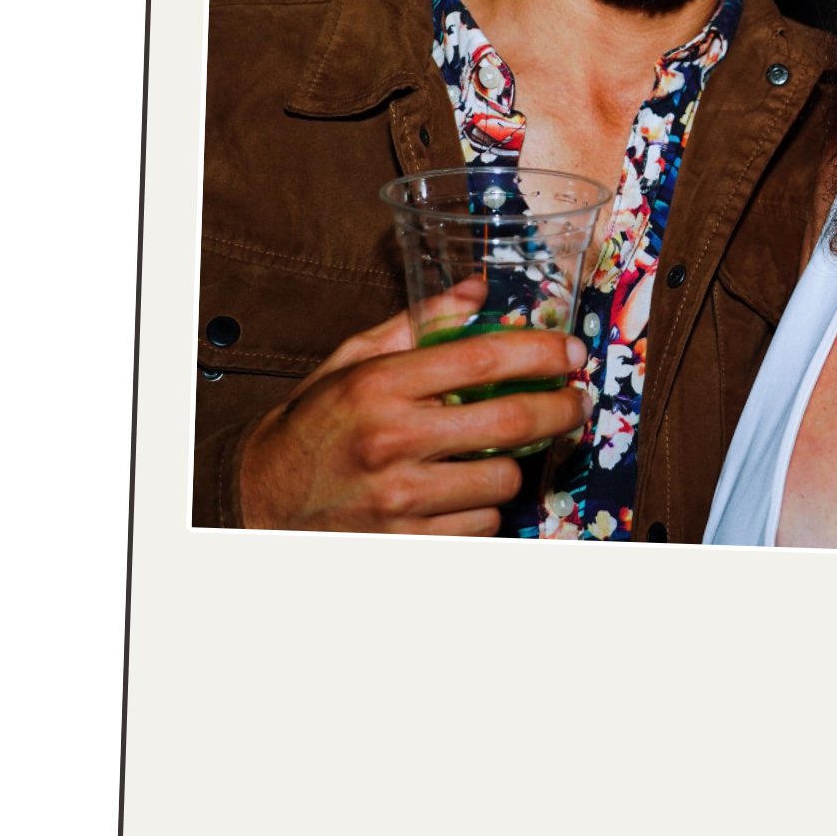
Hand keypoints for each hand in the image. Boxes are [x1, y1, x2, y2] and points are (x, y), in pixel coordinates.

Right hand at [238, 287, 589, 534]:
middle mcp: (393, 441)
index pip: (483, 358)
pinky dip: (482, 511)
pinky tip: (460, 496)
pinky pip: (482, 526)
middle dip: (562, 409)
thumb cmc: (312, 426)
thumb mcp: (352, 361)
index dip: (541, 351)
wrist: (259, 503)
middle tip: (577, 402)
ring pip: (504, 482)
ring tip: (489, 457)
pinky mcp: (408, 544)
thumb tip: (477, 290)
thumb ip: (418, 323)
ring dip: (511, 468)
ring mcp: (401, 499)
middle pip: (512, 423)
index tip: (573, 351)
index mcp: (379, 386)